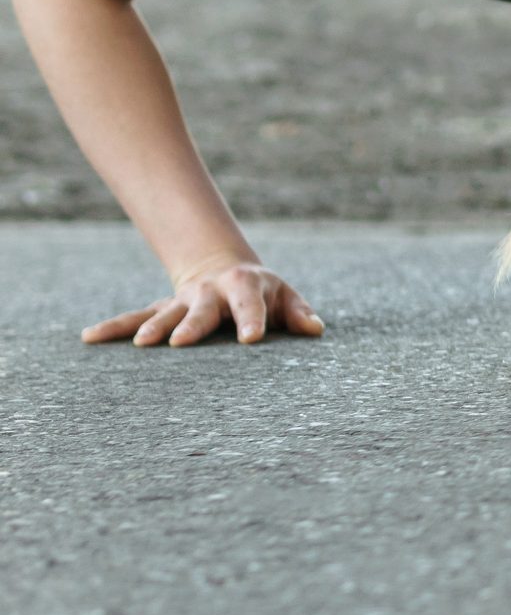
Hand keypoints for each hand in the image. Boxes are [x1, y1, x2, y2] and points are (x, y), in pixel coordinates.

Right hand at [81, 262, 325, 347]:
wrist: (225, 269)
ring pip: (165, 314)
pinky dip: (112, 328)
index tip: (251, 339)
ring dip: (151, 328)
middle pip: (202, 310)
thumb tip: (316, 329)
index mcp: (245, 287)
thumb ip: (298, 314)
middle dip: (192, 325)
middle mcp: (210, 293)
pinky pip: (133, 318)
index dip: (253, 320)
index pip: (252, 305)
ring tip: (141, 345)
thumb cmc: (262, 292)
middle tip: (180, 343)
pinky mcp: (161, 310)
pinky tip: (89, 338)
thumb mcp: (284, 297)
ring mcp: (182, 302)